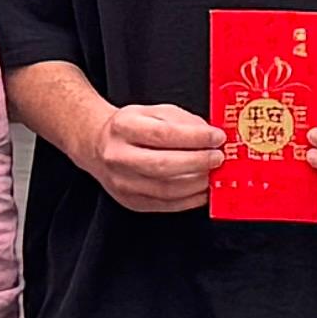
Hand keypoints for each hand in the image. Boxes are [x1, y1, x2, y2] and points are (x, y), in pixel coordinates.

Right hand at [78, 103, 226, 216]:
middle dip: (198, 162)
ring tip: (212, 173)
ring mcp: (123, 182)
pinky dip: (190, 200)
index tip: (216, 137)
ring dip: (197, 183)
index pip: (163, 134)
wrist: (98, 147)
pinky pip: (166, 205)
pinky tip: (202, 190)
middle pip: (164, 165)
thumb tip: (210, 136)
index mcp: (124, 127)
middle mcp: (118, 156)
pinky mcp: (131, 202)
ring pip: (166, 189)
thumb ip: (182, 121)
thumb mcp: (153, 112)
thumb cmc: (130, 129)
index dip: (195, 137)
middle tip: (218, 157)